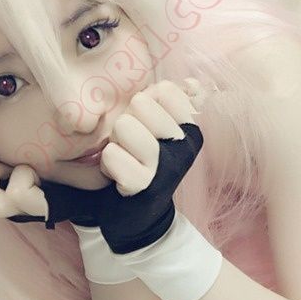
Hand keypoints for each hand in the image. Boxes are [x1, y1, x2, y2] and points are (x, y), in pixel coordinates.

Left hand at [86, 78, 204, 253]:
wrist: (139, 215)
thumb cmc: (145, 163)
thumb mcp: (162, 131)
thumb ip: (173, 103)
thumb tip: (192, 84)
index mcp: (191, 129)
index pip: (165, 90)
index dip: (145, 103)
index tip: (146, 126)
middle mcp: (185, 145)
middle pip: (140, 104)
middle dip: (126, 123)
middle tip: (131, 147)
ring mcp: (167, 166)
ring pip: (125, 126)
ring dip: (115, 142)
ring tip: (124, 158)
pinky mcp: (144, 185)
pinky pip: (111, 155)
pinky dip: (108, 164)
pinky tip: (118, 176)